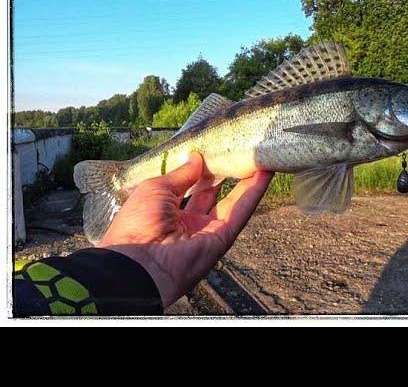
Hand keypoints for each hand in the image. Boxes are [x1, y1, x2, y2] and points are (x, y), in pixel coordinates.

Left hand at [97, 152, 272, 307]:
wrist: (139, 263)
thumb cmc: (137, 223)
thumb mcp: (156, 189)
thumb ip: (181, 175)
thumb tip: (196, 158)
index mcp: (167, 212)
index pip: (191, 188)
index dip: (203, 171)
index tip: (215, 151)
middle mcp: (189, 223)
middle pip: (214, 195)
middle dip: (226, 174)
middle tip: (239, 152)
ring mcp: (208, 232)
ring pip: (232, 202)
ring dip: (247, 182)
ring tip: (259, 158)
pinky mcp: (222, 238)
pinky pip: (240, 212)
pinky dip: (254, 192)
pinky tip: (265, 173)